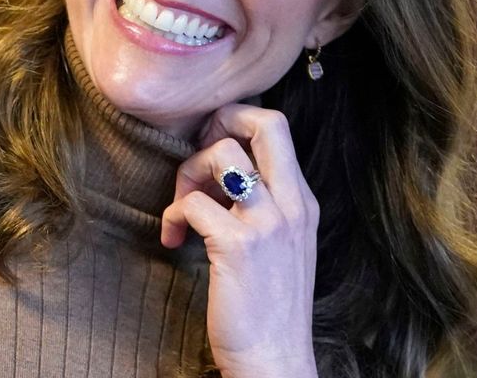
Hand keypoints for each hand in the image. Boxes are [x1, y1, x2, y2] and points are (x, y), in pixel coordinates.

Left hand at [160, 104, 318, 377]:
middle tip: (196, 158)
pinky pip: (193, 202)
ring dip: (188, 172)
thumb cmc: (267, 305)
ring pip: (223, 154)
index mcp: (303, 201)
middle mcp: (293, 205)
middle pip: (265, 123)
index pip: (277, 127)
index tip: (208, 148)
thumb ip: (263, 204)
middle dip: (219, 122)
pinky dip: (173, 214)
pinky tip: (173, 238)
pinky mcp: (239, 246)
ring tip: (182, 207)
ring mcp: (269, 224)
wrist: (275, 361)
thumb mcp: (280, 245)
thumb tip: (219, 169)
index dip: (235, 122)